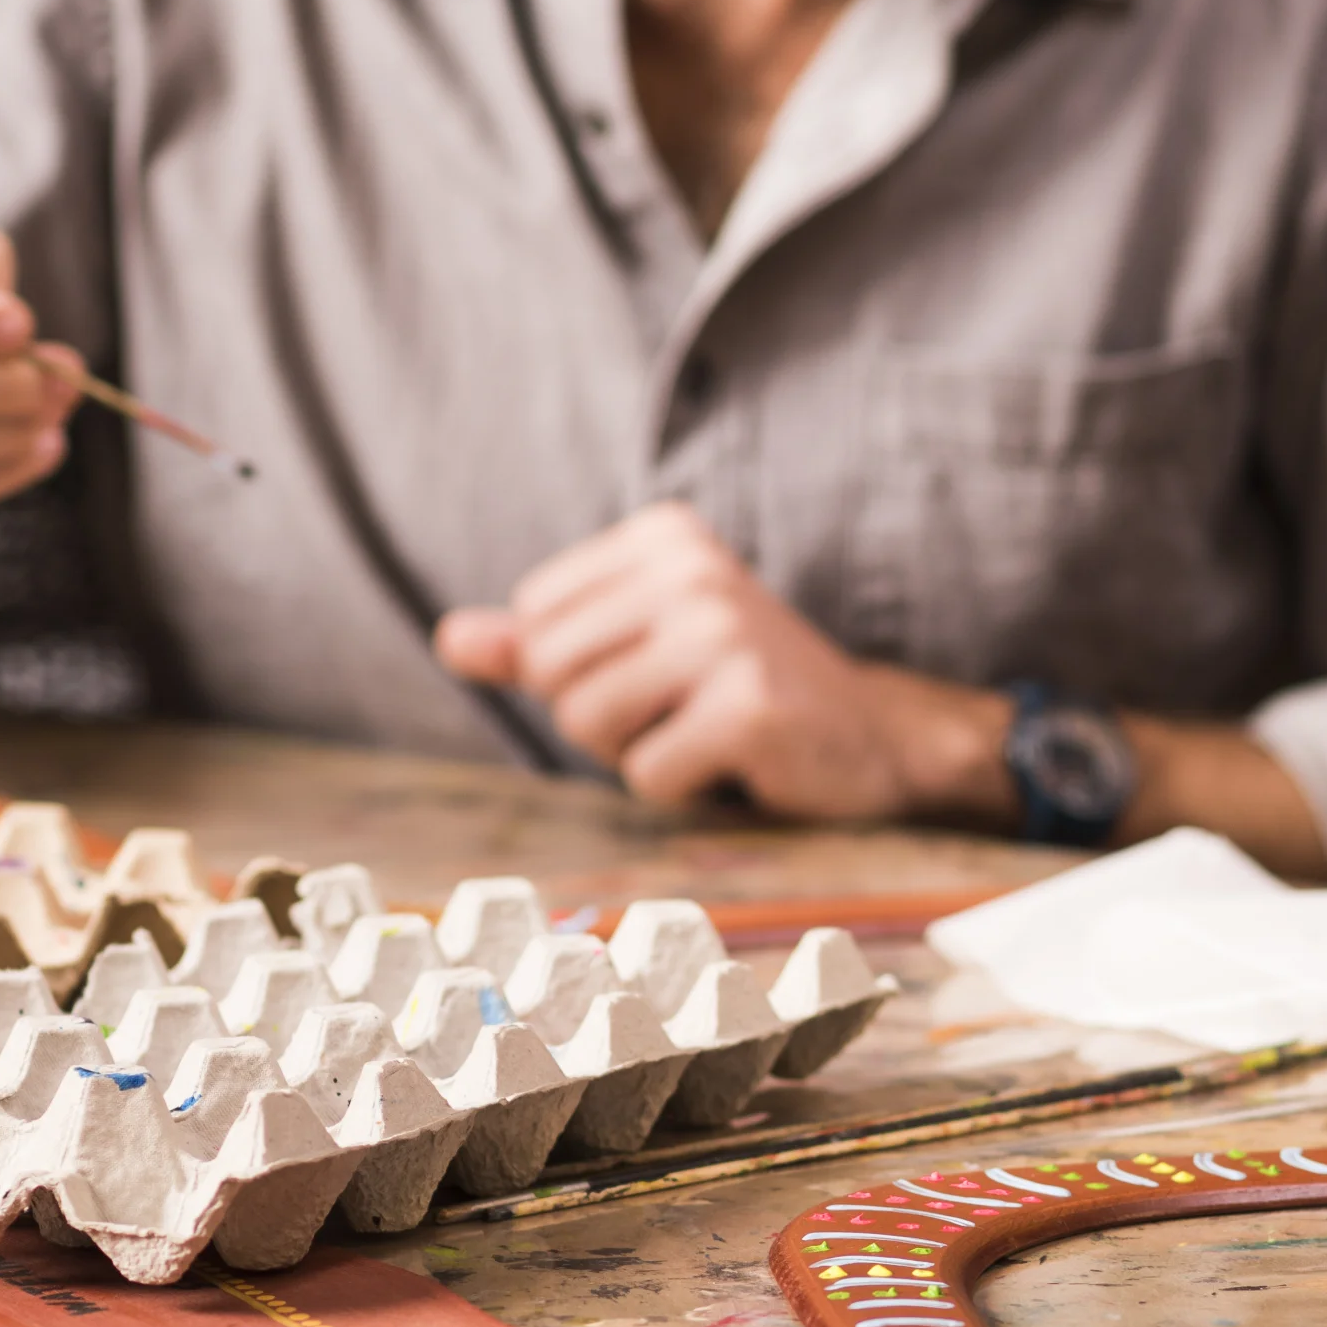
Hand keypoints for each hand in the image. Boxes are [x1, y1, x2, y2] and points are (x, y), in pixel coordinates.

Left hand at [432, 504, 1008, 819]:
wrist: (875, 736)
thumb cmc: (743, 688)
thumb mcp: (640, 645)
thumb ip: (543, 641)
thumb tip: (452, 639)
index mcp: (665, 537)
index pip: (536, 616)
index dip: (580, 667)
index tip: (659, 668)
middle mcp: (694, 571)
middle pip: (554, 672)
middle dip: (601, 716)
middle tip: (683, 709)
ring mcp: (723, 636)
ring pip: (589, 723)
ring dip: (638, 753)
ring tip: (705, 731)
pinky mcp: (748, 708)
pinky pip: (645, 775)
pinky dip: (681, 788)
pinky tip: (736, 760)